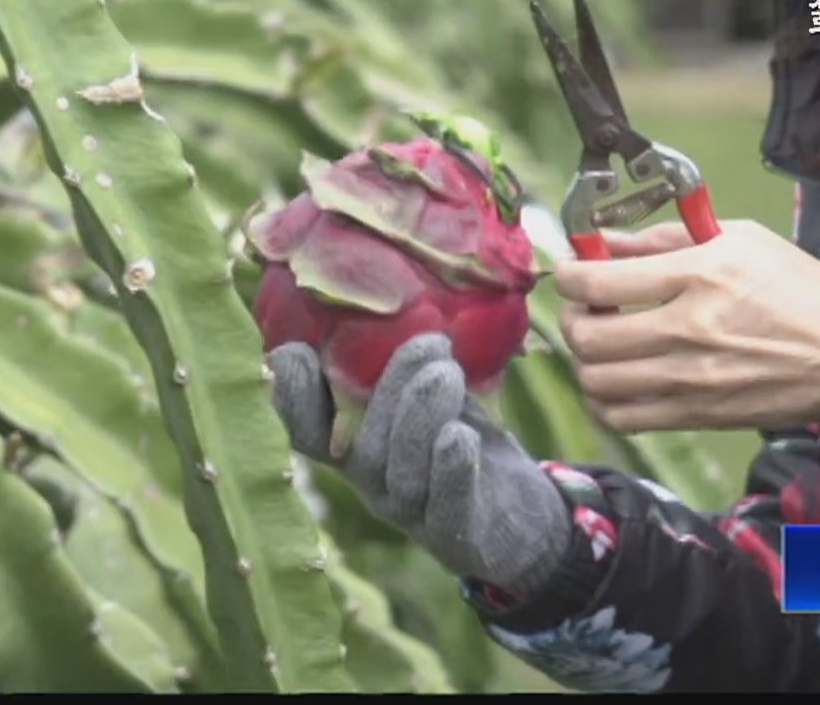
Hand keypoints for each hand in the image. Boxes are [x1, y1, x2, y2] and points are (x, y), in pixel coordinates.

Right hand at [268, 334, 570, 597]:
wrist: (527, 516)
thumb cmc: (467, 437)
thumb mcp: (436, 395)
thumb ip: (406, 358)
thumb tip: (394, 283)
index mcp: (354, 446)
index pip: (305, 431)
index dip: (292, 397)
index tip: (297, 351)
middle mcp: (372, 482)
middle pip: (360, 446)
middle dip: (389, 389)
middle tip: (428, 343)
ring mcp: (411, 514)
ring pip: (402, 472)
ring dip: (420, 416)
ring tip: (447, 372)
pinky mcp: (457, 537)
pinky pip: (446, 507)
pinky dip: (450, 470)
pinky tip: (461, 436)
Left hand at [554, 219, 819, 432]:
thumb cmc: (797, 288)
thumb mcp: (740, 239)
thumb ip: (664, 238)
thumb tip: (601, 241)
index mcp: (698, 275)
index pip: (597, 281)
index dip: (568, 276)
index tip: (573, 273)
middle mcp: (687, 329)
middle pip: (586, 335)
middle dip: (570, 318)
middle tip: (585, 309)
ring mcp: (689, 379)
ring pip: (595, 380)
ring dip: (584, 360)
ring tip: (602, 345)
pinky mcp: (695, 415)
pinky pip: (620, 418)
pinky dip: (603, 401)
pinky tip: (617, 381)